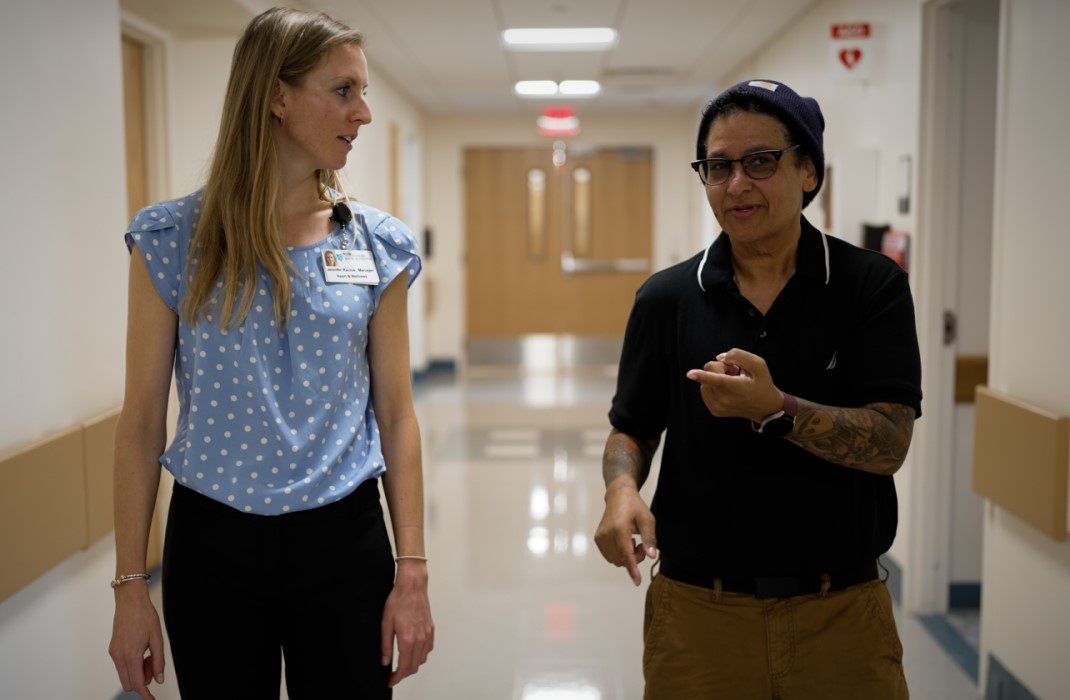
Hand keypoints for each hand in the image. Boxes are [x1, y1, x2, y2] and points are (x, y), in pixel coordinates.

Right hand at [109, 584, 164, 699]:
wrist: (130, 601)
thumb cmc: (145, 616)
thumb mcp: (157, 638)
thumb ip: (159, 660)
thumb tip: (159, 679)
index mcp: (131, 655)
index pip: (137, 683)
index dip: (145, 694)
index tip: (151, 699)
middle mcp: (119, 656)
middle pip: (129, 683)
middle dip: (142, 680)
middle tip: (153, 664)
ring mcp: (114, 653)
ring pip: (124, 675)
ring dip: (137, 672)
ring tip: (148, 654)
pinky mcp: (112, 649)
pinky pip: (121, 665)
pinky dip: (131, 664)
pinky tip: (141, 651)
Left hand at [380, 562, 433, 687]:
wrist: (412, 586)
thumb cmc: (398, 600)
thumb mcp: (385, 623)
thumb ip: (385, 644)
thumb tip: (385, 661)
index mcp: (407, 639)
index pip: (404, 667)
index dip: (396, 677)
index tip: (390, 680)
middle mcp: (420, 639)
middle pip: (414, 666)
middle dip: (404, 674)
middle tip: (394, 675)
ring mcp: (427, 634)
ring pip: (422, 659)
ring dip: (413, 665)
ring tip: (402, 663)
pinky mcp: (431, 629)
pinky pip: (428, 649)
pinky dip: (421, 655)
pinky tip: (413, 651)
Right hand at [594, 477, 656, 585]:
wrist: (618, 496)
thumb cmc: (634, 506)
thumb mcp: (648, 520)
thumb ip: (650, 539)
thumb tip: (652, 555)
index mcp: (619, 529)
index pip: (626, 555)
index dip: (633, 569)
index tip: (637, 581)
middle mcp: (607, 534)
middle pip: (622, 560)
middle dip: (635, 558)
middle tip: (642, 545)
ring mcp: (600, 537)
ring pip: (616, 560)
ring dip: (627, 557)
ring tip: (633, 541)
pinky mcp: (598, 539)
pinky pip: (610, 556)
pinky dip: (619, 554)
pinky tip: (624, 542)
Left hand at [685, 348, 781, 421]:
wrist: (765, 407)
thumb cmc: (762, 384)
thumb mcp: (759, 365)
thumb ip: (740, 355)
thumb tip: (720, 358)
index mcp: (738, 388)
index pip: (717, 380)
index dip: (702, 375)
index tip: (690, 374)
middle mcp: (726, 399)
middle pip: (710, 370)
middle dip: (720, 367)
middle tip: (734, 371)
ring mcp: (718, 407)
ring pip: (704, 380)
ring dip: (716, 377)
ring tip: (732, 381)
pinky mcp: (714, 410)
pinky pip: (704, 389)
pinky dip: (713, 386)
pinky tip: (727, 388)